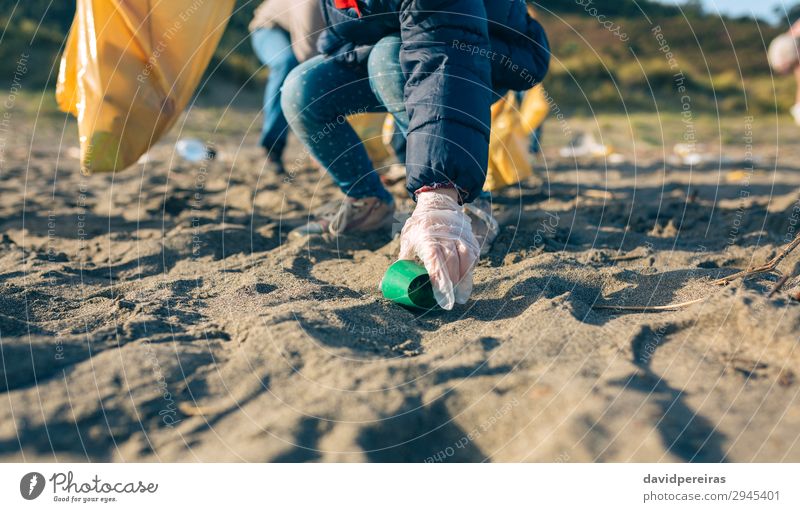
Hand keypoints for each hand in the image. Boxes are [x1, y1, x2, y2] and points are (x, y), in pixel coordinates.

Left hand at [398, 189, 479, 309]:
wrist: (437, 204)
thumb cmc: (419, 226)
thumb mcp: (408, 241)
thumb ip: (401, 262)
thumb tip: (383, 286)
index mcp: (427, 239)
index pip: (435, 262)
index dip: (438, 280)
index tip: (440, 296)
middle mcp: (445, 237)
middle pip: (451, 263)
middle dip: (452, 284)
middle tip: (449, 301)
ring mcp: (459, 236)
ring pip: (466, 259)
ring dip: (464, 278)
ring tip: (461, 294)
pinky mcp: (469, 237)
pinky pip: (473, 254)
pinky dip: (470, 268)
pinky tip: (466, 279)